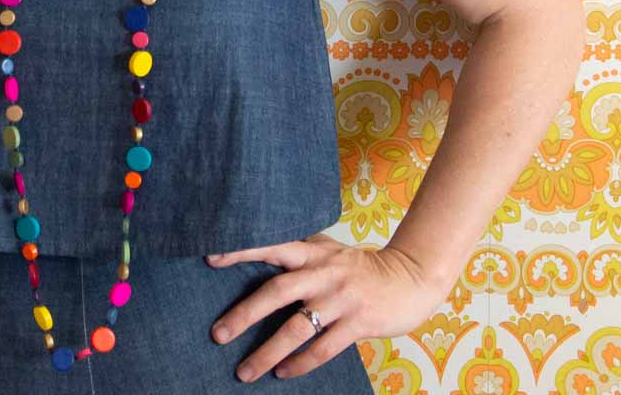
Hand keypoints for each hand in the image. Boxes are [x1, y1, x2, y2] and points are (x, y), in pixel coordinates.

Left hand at [205, 236, 444, 381]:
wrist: (410, 277)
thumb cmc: (359, 267)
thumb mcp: (328, 251)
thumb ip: (299, 254)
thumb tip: (258, 257)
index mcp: (312, 251)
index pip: (270, 245)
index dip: (241, 250)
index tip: (210, 258)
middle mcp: (323, 272)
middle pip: (277, 291)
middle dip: (245, 314)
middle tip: (217, 334)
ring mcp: (341, 298)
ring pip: (297, 327)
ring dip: (268, 351)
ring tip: (244, 371)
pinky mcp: (359, 322)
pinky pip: (324, 348)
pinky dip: (301, 363)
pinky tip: (283, 374)